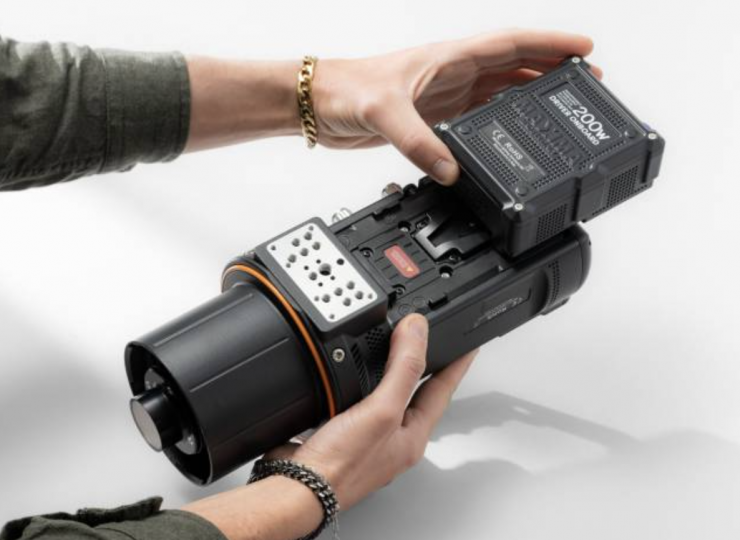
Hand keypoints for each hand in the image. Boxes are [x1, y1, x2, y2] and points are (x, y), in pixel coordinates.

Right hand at [266, 314, 477, 509]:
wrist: (297, 489)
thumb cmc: (341, 465)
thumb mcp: (382, 410)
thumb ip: (403, 368)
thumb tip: (417, 330)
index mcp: (412, 436)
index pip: (443, 391)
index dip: (456, 365)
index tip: (467, 346)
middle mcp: (392, 439)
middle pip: (416, 396)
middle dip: (426, 371)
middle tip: (436, 350)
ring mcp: (367, 439)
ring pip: (386, 398)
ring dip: (391, 376)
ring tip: (399, 359)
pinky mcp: (342, 435)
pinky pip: (358, 402)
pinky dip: (359, 385)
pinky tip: (352, 379)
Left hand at [312, 29, 598, 184]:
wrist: (320, 105)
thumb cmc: (346, 89)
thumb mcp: (384, 112)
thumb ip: (418, 143)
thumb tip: (451, 172)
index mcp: (450, 58)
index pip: (511, 44)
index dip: (550, 45)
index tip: (583, 50)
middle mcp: (454, 74)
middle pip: (516, 66)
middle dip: (553, 71)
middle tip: (587, 83)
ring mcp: (447, 95)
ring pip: (502, 91)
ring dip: (532, 95)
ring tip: (562, 106)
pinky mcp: (436, 118)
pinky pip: (479, 118)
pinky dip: (501, 123)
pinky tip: (514, 133)